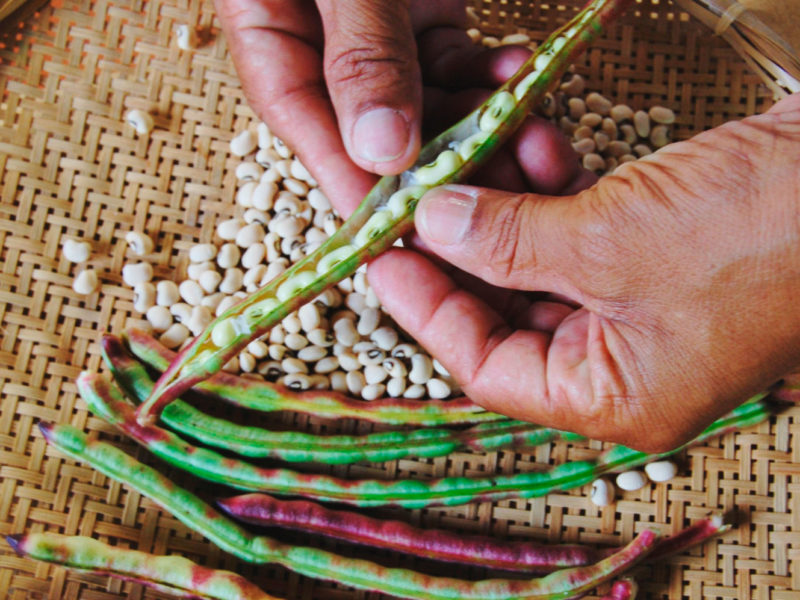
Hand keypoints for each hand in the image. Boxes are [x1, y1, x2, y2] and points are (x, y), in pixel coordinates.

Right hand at [214, 0, 534, 214]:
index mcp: (272, 41)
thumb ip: (360, 50)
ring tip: (528, 124)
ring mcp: (375, 38)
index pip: (312, 135)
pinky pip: (456, 67)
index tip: (404, 233)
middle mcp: (323, 51)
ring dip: (480, 123)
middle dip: (439, 164)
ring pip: (428, 109)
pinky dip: (492, 76)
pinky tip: (524, 70)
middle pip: (378, 134)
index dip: (357, 191)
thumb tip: (380, 149)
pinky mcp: (419, 16)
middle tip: (494, 187)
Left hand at [368, 93, 799, 451]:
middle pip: (506, 311)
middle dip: (459, 250)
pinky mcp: (655, 252)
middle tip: (411, 200)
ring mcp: (641, 305)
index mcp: (616, 396)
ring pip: (538, 263)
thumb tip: (432, 223)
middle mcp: (625, 361)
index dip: (427, 310)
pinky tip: (532, 144)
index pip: (488, 366)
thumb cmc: (766, 228)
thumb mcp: (612, 240)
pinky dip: (552, 191)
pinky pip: (578, 230)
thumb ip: (510, 239)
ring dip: (504, 209)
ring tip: (473, 154)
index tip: (380, 258)